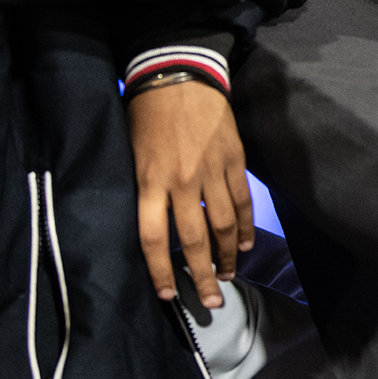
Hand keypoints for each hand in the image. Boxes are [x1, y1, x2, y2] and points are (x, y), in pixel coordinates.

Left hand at [128, 79, 253, 308]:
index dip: (161, 271)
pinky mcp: (234, 159)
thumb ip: (144, 191)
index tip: (168, 294)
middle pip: (194, 240)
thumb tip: (152, 229)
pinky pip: (242, 200)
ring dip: (228, 255)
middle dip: (203, 276)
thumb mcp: (132, 155)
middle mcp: (181, 181)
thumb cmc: (146, 116)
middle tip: (211, 302)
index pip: (154, 239)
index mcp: (149, 181)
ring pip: (223, 224)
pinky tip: (244, 244)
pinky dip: (245, 225)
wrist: (179, 76)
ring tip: (229, 276)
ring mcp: (211, 171)